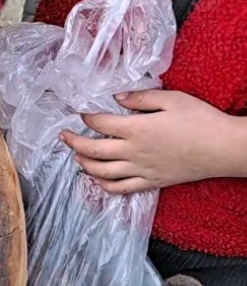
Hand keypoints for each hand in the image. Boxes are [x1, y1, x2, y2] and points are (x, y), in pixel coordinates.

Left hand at [60, 90, 245, 193]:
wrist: (222, 148)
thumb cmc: (200, 120)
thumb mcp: (172, 99)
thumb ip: (141, 98)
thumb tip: (117, 97)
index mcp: (136, 128)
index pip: (101, 124)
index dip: (87, 118)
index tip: (80, 114)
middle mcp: (133, 151)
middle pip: (93, 150)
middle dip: (74, 143)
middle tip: (63, 136)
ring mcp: (140, 169)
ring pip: (102, 172)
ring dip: (84, 165)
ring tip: (76, 158)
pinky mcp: (150, 182)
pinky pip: (121, 188)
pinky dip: (104, 185)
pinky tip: (97, 180)